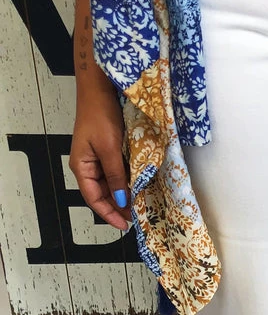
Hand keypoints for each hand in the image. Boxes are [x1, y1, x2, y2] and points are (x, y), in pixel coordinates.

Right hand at [69, 88, 129, 230]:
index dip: (108, 214)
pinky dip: (126, 182)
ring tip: (140, 206)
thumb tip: (121, 199)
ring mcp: (98, 158)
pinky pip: (116, 172)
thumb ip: (115, 175)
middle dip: (118, 207)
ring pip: (111, 184)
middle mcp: (87, 166)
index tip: (124, 225)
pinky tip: (138, 188)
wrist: (99, 89)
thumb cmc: (100, 116)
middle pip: (102, 193)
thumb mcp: (109, 148)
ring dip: (124, 195)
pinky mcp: (108, 151)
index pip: (93, 198)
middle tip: (138, 218)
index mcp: (81, 167)